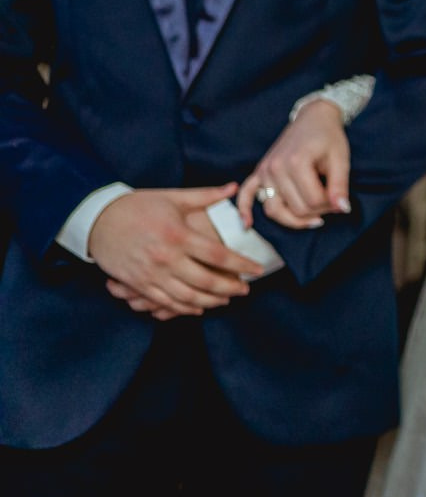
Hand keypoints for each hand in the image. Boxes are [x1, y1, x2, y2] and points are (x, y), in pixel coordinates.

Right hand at [90, 184, 263, 318]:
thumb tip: (233, 187)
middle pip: (206, 281)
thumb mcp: (173, 197)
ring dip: (210, 302)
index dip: (240, 265)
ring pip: (187, 297)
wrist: (97, 220)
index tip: (257, 270)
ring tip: (227, 300)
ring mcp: (150, 274)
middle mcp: (166, 258)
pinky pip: (164, 303)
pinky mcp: (138, 284)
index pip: (218, 255)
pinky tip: (198, 308)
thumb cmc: (138, 206)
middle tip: (245, 289)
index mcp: (178, 235)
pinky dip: (183, 308)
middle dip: (229, 288)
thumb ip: (206, 195)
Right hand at [237, 99, 351, 229]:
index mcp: (296, 162)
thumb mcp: (341, 159)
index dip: (331, 205)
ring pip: (273, 209)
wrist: (313, 118)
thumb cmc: (328, 137)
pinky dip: (244, 210)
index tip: (340, 199)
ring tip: (313, 219)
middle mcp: (275, 168)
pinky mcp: (259, 172)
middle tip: (331, 204)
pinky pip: (246, 194)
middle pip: (295, 208)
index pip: (313, 201)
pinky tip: (246, 224)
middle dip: (317, 211)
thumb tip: (342, 209)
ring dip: (293, 219)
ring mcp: (265, 170)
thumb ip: (340, 186)